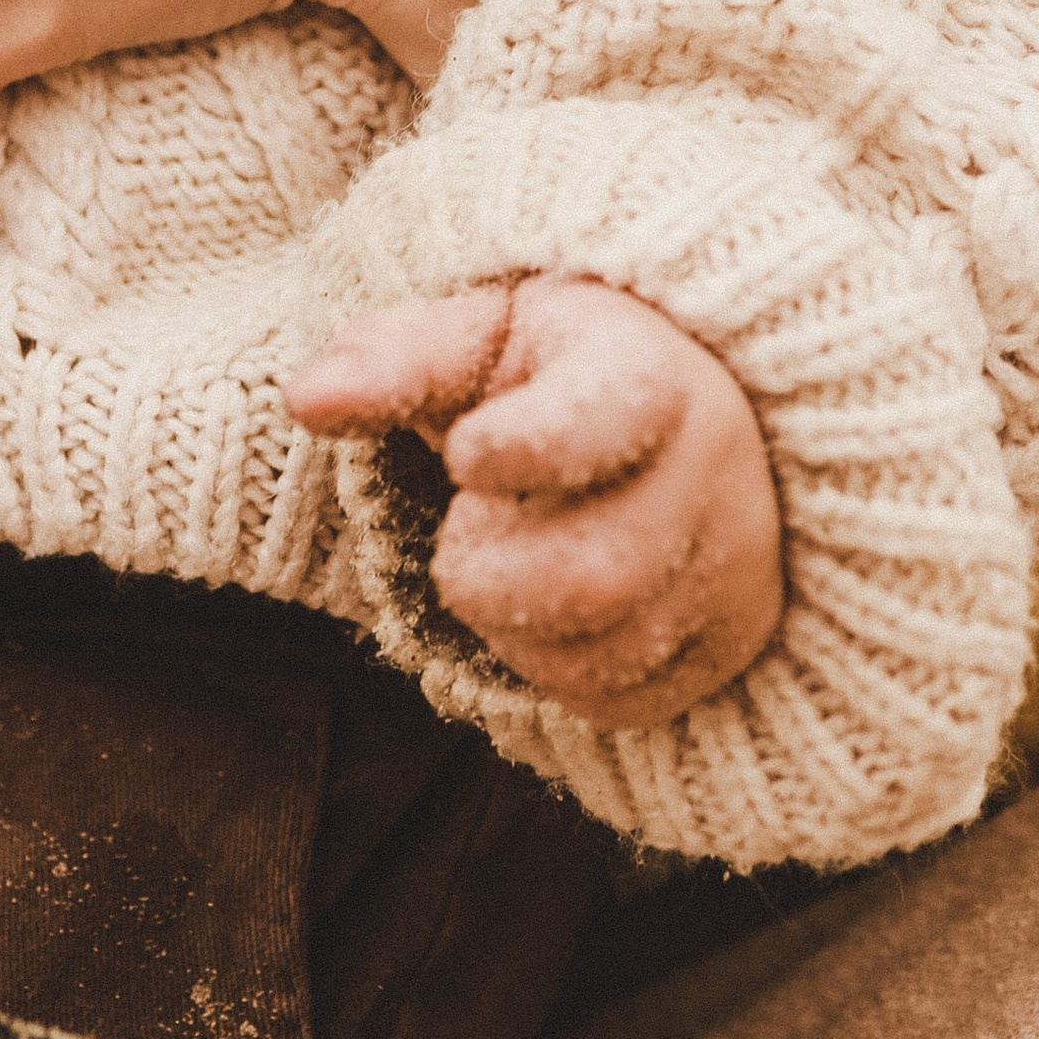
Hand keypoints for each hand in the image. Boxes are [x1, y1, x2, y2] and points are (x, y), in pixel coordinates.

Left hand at [287, 276, 785, 727]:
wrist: (683, 419)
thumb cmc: (549, 374)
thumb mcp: (478, 339)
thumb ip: (394, 360)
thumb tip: (306, 400)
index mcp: (647, 372)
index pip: (605, 418)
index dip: (520, 448)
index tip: (464, 454)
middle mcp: (713, 472)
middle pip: (593, 574)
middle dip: (486, 574)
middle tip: (463, 532)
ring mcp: (732, 566)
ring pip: (601, 652)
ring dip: (511, 626)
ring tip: (505, 561)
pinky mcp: (726, 643)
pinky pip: (620, 700)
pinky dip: (553, 671)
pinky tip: (546, 609)